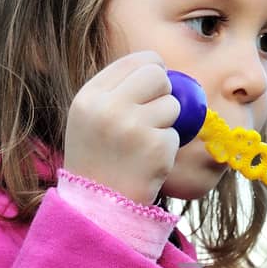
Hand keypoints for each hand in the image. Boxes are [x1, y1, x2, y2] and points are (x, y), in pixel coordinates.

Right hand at [63, 49, 181, 207]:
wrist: (98, 207)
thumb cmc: (98, 159)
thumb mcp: (91, 118)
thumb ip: (117, 91)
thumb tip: (158, 67)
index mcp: (90, 96)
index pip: (136, 60)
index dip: (151, 70)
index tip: (152, 86)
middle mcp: (108, 107)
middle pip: (157, 74)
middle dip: (163, 92)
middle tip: (153, 114)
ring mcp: (133, 126)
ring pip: (172, 104)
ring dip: (165, 123)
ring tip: (143, 144)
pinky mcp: (156, 146)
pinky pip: (176, 133)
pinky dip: (167, 147)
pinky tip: (148, 162)